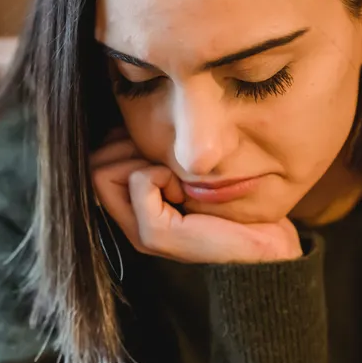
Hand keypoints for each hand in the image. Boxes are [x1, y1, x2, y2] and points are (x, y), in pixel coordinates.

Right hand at [90, 135, 302, 264]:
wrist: (267, 244)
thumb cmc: (237, 208)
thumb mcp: (191, 174)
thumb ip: (162, 155)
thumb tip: (129, 118)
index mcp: (138, 209)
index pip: (98, 161)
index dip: (123, 146)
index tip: (161, 159)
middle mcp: (132, 222)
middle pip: (94, 165)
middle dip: (124, 150)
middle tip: (163, 165)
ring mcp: (140, 231)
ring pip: (102, 171)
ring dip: (137, 161)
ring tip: (171, 177)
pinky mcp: (154, 235)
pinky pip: (138, 180)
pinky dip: (156, 175)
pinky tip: (181, 190)